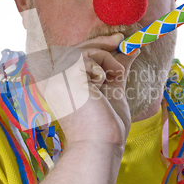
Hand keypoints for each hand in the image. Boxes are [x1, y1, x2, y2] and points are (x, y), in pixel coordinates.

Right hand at [44, 33, 139, 150]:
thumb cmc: (105, 124)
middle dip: (102, 43)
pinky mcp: (65, 76)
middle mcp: (52, 80)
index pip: (72, 56)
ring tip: (112, 79)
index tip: (117, 40)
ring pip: (84, 52)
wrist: (101, 143)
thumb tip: (131, 49)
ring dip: (105, 61)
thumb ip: (116, 67)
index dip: (94, 45)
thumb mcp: (112, 88)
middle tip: (122, 40)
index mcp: (60, 86)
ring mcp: (56, 78)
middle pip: (76, 50)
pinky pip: (88, 58)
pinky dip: (102, 68)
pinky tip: (101, 86)